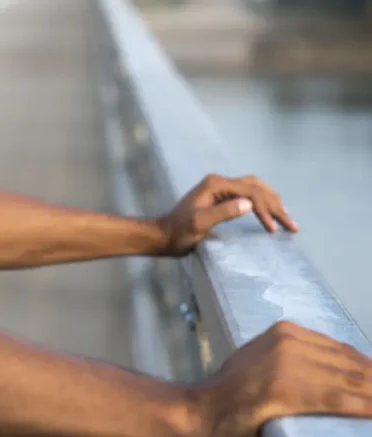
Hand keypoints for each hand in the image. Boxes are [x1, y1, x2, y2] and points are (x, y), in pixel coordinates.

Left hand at [156, 174, 298, 256]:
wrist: (163, 236)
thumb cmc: (178, 232)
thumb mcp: (199, 224)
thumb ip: (223, 213)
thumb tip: (249, 204)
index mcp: (216, 184)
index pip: (250, 192)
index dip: (265, 209)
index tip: (274, 229)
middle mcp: (219, 182)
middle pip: (257, 187)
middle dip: (276, 205)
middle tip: (292, 225)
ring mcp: (220, 188)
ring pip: (255, 189)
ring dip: (272, 203)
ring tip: (287, 219)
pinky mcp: (220, 197)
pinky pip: (248, 195)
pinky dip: (262, 203)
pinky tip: (270, 213)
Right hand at [188, 321, 371, 436]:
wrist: (196, 412)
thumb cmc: (230, 395)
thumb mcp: (263, 363)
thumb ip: (296, 360)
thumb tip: (337, 371)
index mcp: (285, 332)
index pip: (342, 351)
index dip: (368, 370)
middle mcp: (288, 342)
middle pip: (350, 365)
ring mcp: (285, 366)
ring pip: (349, 382)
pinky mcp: (284, 392)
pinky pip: (337, 400)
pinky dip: (362, 407)